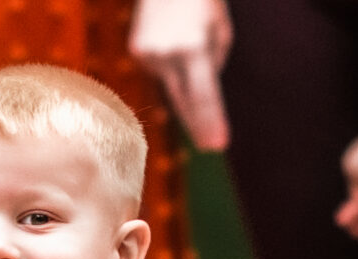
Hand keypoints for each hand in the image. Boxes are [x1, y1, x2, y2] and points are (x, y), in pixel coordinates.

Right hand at [132, 0, 232, 150]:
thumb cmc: (201, 1)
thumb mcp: (220, 31)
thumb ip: (213, 65)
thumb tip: (200, 96)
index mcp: (194, 47)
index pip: (204, 95)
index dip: (210, 122)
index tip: (217, 145)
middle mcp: (167, 54)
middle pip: (183, 101)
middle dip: (198, 123)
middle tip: (211, 145)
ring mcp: (148, 54)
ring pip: (172, 84)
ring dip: (184, 77)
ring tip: (190, 46)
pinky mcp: (137, 52)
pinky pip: (161, 70)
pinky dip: (171, 64)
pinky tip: (172, 43)